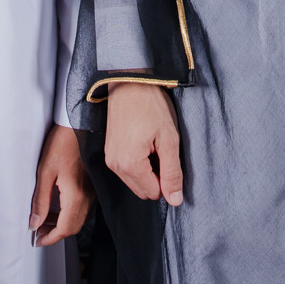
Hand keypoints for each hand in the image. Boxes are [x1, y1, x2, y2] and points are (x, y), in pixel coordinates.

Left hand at [31, 124, 93, 245]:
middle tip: (38, 230)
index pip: (65, 229)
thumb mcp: (45, 172)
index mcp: (76, 196)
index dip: (50, 238)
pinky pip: (83, 209)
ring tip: (44, 219)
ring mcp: (92, 193)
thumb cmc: (62, 144)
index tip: (37, 240)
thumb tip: (34, 223)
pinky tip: (57, 207)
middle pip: (73, 227)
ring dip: (62, 224)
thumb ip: (40, 201)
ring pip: (79, 219)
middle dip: (55, 233)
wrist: (79, 125)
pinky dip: (70, 214)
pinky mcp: (93, 187)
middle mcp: (88, 198)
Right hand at [104, 82, 183, 205]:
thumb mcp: (169, 139)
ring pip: (135, 181)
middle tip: (162, 150)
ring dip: (147, 170)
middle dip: (156, 177)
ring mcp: (110, 159)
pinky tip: (143, 142)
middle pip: (143, 190)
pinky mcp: (109, 152)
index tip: (169, 156)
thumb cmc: (151, 106)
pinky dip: (138, 163)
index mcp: (130, 164)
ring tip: (152, 144)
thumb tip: (175, 200)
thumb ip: (172, 173)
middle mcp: (115, 166)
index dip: (167, 180)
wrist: (129, 83)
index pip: (154, 193)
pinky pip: (127, 170)